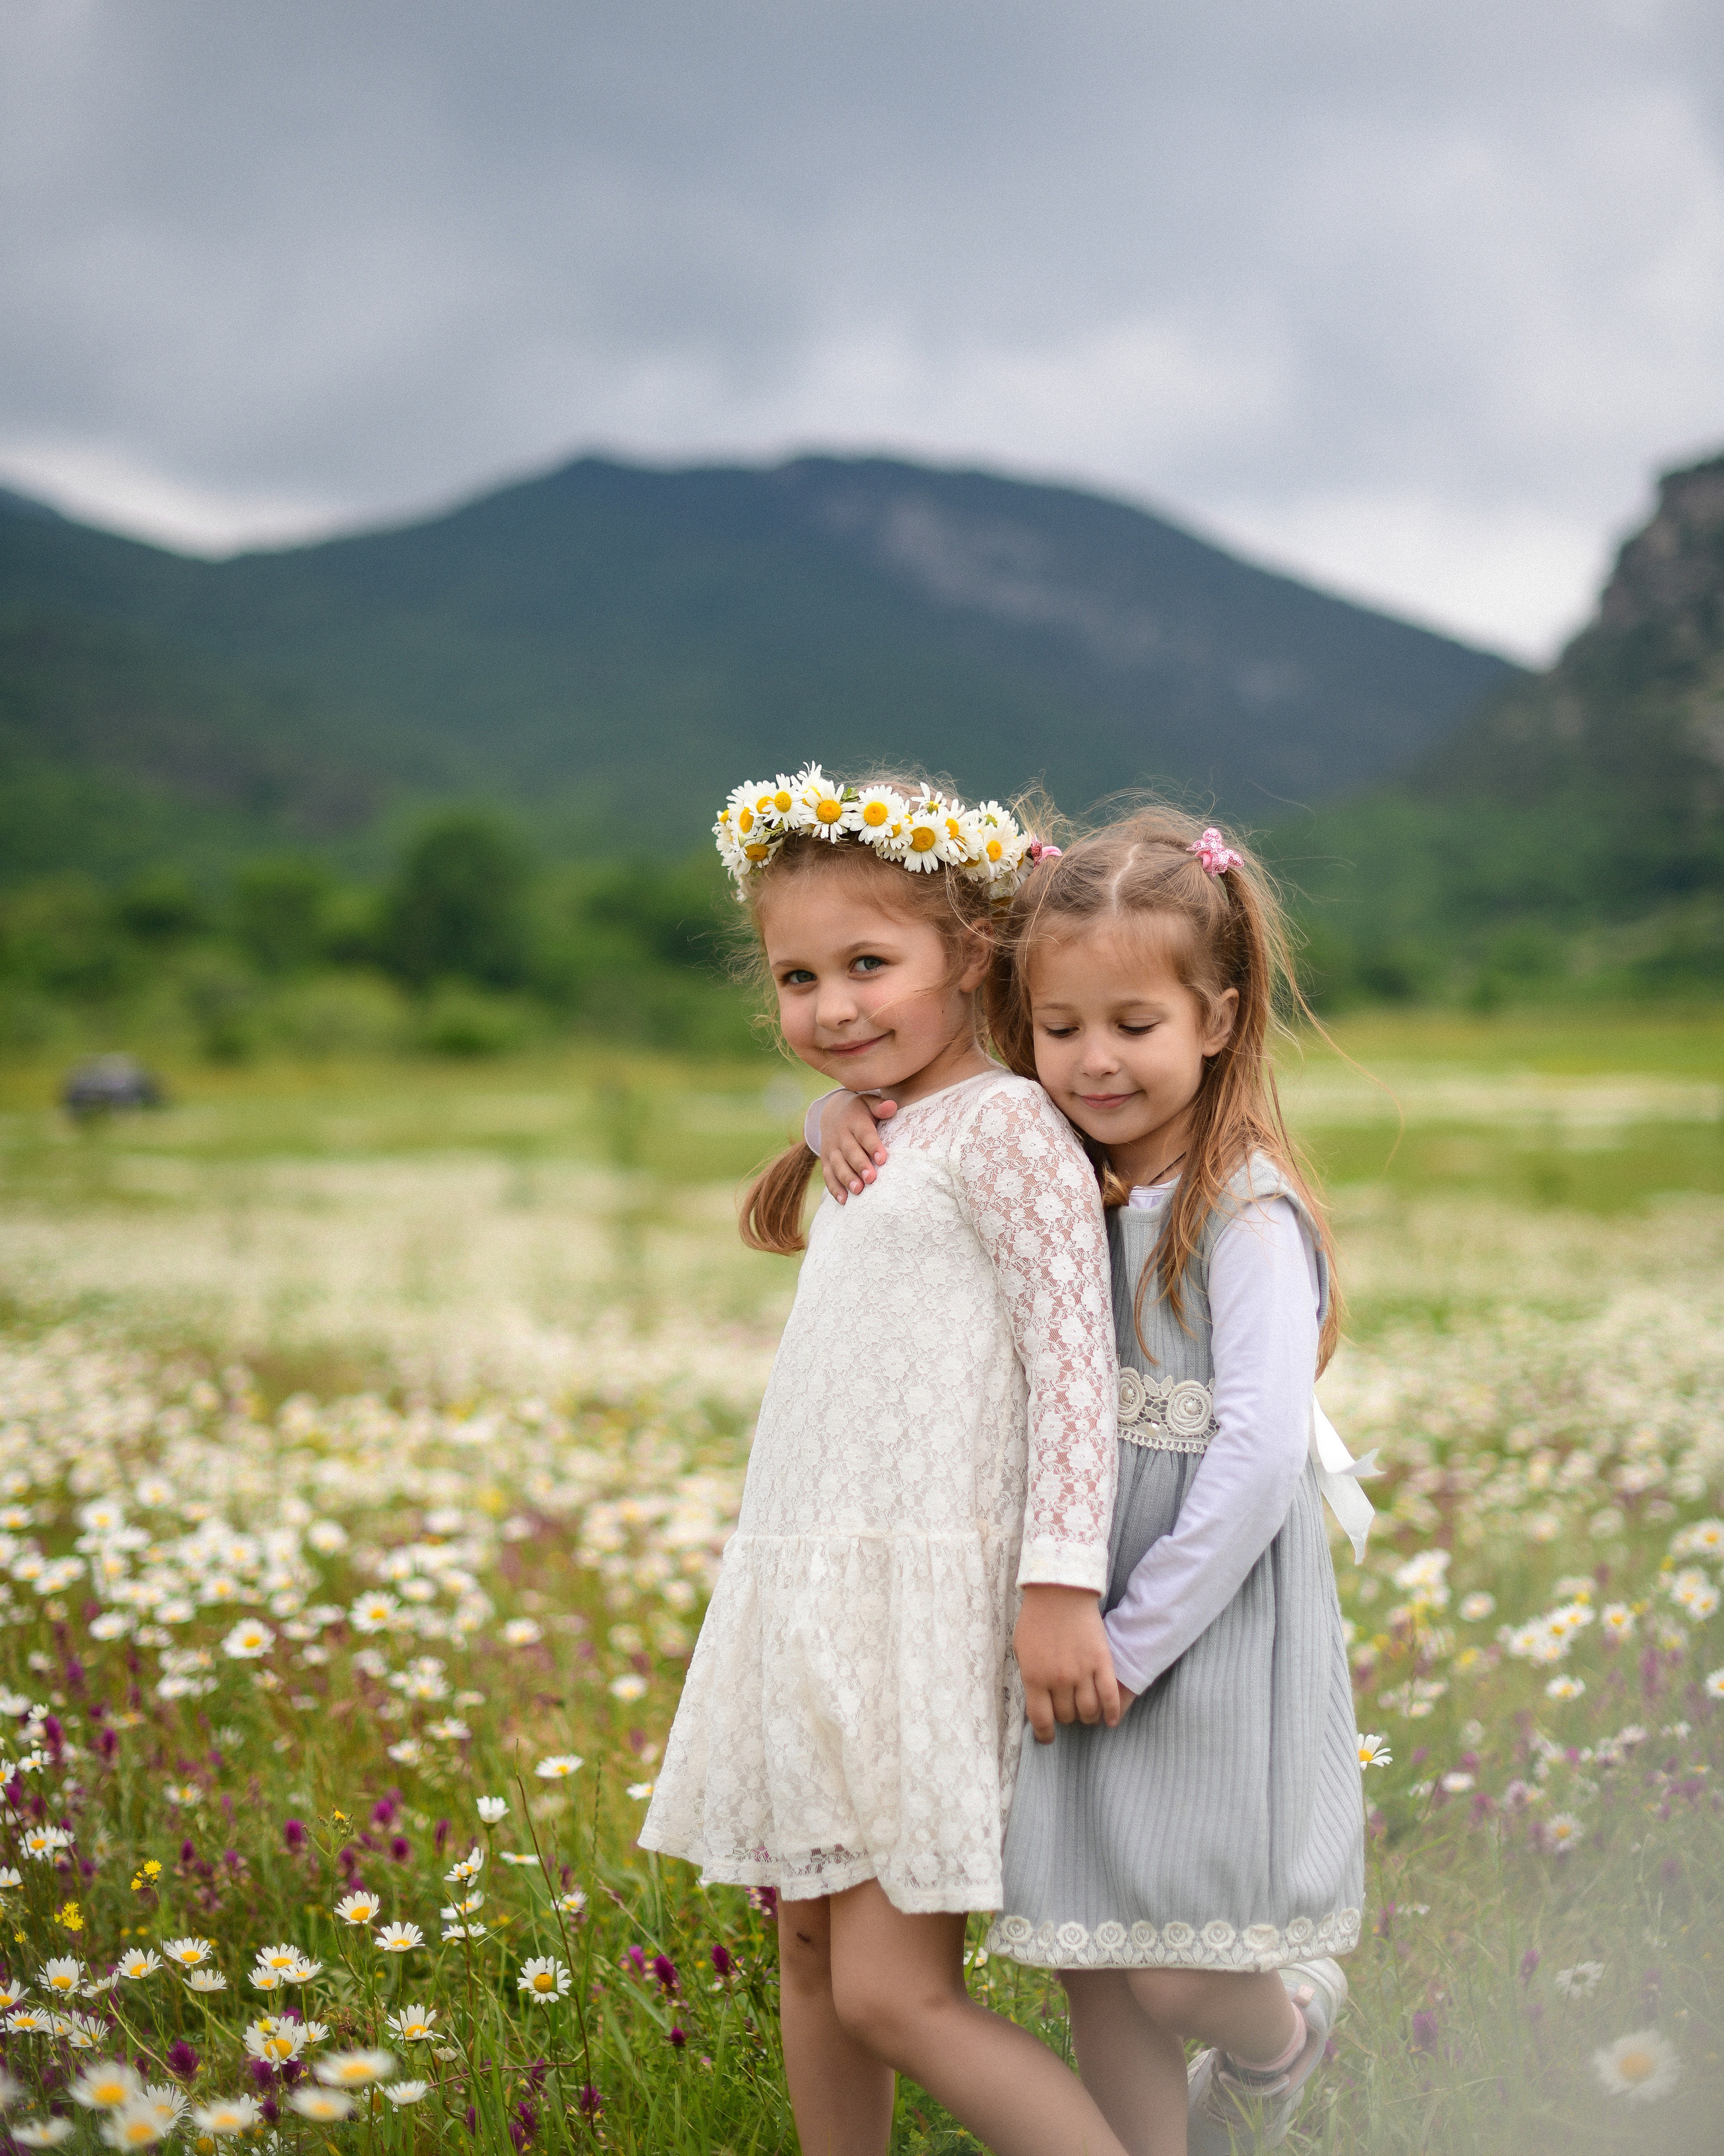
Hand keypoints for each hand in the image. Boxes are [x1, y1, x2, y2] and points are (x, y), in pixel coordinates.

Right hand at [819, 1094, 896, 1202]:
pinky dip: (834, 1188)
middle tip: (871, 1179)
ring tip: (858, 1191)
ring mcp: (831, 1150)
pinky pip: (828, 1176)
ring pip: (838, 1166)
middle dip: (860, 1166)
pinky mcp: (826, 1161)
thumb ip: (879, 1106)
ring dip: (847, 1179)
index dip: (873, 1146)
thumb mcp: (868, 1102)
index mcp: (854, 1121)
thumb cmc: (859, 1111)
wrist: (832, 1112)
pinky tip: (843, 1200)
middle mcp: (841, 1136)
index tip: (883, 1159)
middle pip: (850, 1152)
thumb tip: (892, 1106)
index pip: (864, 1134)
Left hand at [1013, 1584, 1120, 1744]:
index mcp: (1034, 1677)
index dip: (1045, 1734)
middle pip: (1066, 1716)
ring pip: (1089, 1711)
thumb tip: (1036, 1700)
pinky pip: (1110, 1697)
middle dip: (1066, 1718)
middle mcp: (1058, 1679)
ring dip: (1088, 1717)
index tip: (1048, 1738)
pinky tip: (1110, 1720)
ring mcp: (1082, 1672)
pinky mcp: (1102, 1662)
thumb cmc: (1036, 1618)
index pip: (1041, 1720)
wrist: (1060, 1591)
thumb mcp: (1021, 1650)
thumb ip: (1029, 1677)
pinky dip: (1112, 1713)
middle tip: (1067, 1711)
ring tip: (1086, 1713)